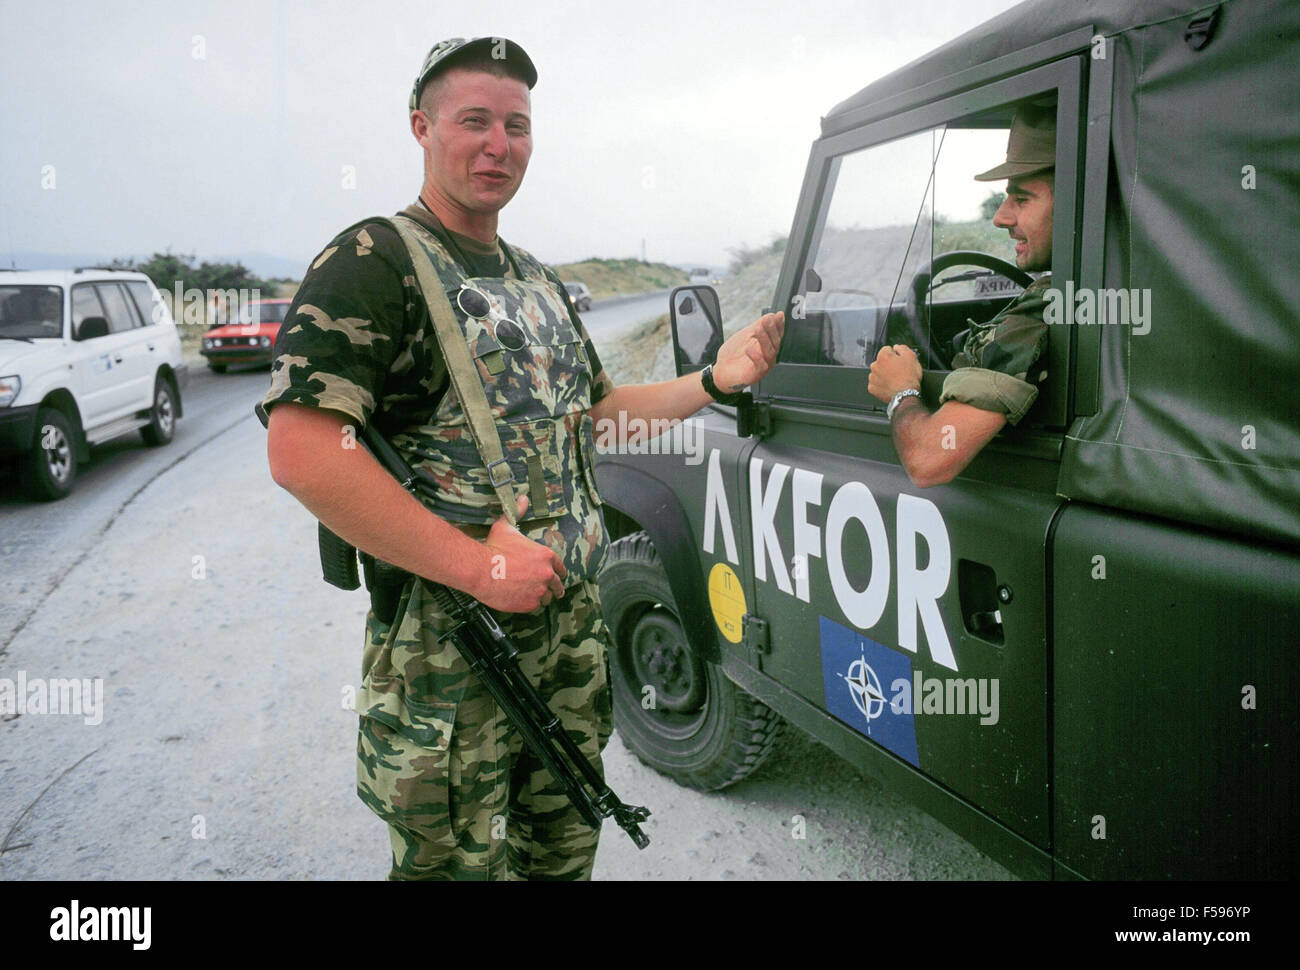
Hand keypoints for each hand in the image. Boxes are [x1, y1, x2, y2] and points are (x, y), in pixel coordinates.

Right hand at [474, 495, 566, 612]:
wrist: (481, 570)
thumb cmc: (493, 548)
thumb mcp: (506, 526)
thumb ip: (517, 512)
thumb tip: (522, 498)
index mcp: (545, 556)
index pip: (560, 566)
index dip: (559, 571)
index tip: (558, 575)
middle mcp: (546, 574)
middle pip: (557, 585)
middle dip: (555, 587)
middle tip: (553, 590)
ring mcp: (539, 590)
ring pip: (547, 598)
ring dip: (543, 597)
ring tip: (538, 597)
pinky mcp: (530, 604)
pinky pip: (535, 607)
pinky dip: (531, 605)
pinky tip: (525, 601)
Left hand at [711, 311, 784, 392]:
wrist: (722, 370)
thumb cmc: (734, 354)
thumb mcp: (746, 334)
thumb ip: (759, 325)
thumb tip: (772, 315)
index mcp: (767, 346)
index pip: (777, 334)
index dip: (779, 325)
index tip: (779, 315)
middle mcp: (768, 356)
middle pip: (775, 343)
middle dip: (772, 330)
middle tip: (768, 321)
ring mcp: (763, 366)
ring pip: (769, 353)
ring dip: (764, 340)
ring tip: (758, 330)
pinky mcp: (755, 375)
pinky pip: (760, 366)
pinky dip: (756, 357)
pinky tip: (749, 349)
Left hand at [868, 343, 922, 403]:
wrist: (906, 395)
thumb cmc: (909, 377)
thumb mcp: (911, 356)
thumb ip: (902, 348)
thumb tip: (896, 347)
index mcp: (883, 356)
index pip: (887, 350)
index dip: (895, 354)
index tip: (899, 361)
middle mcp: (874, 365)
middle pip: (881, 361)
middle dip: (888, 365)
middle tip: (898, 371)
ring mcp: (872, 377)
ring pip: (878, 372)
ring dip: (884, 374)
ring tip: (895, 380)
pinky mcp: (872, 388)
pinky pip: (876, 384)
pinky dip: (881, 385)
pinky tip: (890, 386)